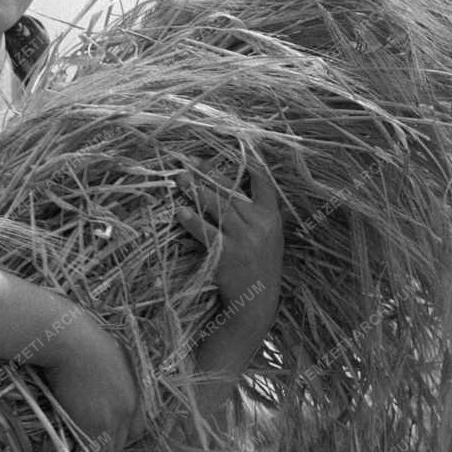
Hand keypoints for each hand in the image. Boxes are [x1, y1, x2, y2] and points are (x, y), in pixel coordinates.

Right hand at [41, 310, 143, 451]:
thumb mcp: (115, 358)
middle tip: (90, 448)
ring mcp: (109, 421)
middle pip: (122, 444)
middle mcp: (126, 411)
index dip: (122, 436)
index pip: (137, 431)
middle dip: (108, 449)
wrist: (73, 344)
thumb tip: (106, 386)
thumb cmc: (89, 342)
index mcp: (134, 395)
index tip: (108, 436)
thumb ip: (118, 379)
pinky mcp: (90, 426)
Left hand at [175, 160, 283, 324]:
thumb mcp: (269, 239)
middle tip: (190, 160)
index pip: (264, 183)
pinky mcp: (226, 254)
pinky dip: (192, 221)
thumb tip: (234, 190)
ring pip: (217, 207)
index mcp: (271, 218)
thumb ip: (257, 215)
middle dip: (209, 173)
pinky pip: (206, 232)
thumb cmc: (261, 269)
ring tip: (181, 179)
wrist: (257, 302)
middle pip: (231, 191)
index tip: (236, 149)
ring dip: (196, 191)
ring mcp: (243, 239)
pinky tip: (180, 212)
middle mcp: (259, 225)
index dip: (251, 164)